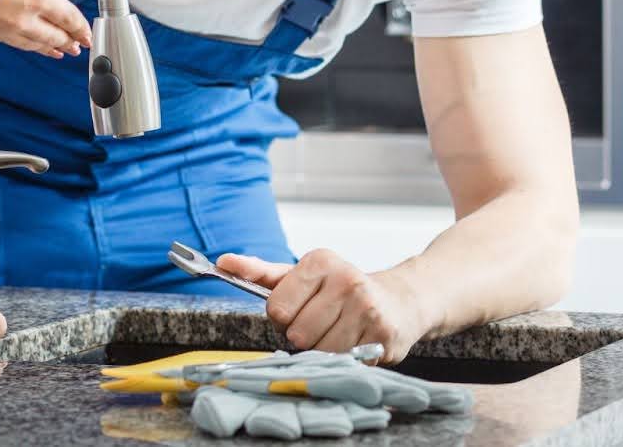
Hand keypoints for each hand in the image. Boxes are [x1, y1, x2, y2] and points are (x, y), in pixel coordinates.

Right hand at [0, 0, 91, 58]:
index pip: (67, 17)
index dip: (80, 27)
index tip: (88, 34)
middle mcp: (24, 19)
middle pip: (53, 35)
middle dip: (69, 41)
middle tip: (79, 47)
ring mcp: (3, 28)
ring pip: (34, 43)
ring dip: (50, 48)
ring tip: (59, 52)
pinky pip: (15, 43)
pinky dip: (28, 47)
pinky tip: (28, 45)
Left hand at [217, 248, 430, 363]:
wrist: (399, 300)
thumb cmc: (340, 290)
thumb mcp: (300, 275)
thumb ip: (259, 272)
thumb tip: (223, 262)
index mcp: (319, 261)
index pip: (277, 308)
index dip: (283, 317)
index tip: (298, 310)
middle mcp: (345, 279)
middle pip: (297, 333)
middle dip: (304, 335)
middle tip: (322, 323)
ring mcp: (367, 307)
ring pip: (320, 351)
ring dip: (325, 349)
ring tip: (340, 332)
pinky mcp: (383, 334)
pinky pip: (344, 361)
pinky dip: (346, 358)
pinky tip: (356, 340)